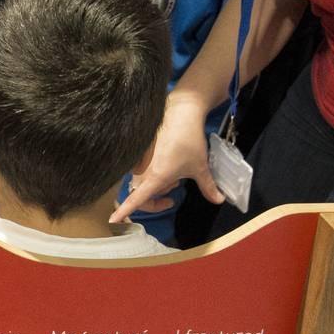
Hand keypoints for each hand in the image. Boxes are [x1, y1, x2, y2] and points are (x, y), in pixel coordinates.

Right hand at [112, 97, 219, 221]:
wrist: (180, 113)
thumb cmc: (189, 142)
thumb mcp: (201, 167)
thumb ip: (208, 187)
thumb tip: (220, 200)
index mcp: (156, 177)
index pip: (136, 199)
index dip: (124, 211)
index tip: (113, 220)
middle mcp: (143, 171)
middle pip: (141, 195)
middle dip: (156, 200)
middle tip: (173, 196)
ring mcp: (139, 161)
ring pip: (143, 183)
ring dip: (158, 185)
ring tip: (175, 175)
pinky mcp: (139, 152)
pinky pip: (143, 171)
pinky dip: (154, 173)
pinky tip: (168, 163)